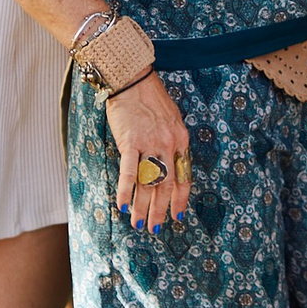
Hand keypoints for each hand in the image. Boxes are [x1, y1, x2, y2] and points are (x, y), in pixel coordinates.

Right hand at [104, 73, 193, 233]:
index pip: (184, 178)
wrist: (132, 79)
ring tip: (139, 224)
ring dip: (143, 207)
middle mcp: (169, 145)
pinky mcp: (131, 141)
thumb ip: (171, 143)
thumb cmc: (149, 98)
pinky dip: (126, 191)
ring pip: (149, 184)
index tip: (176, 216)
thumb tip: (167, 165)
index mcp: (181, 140)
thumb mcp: (170, 120)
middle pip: (167, 186)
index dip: (180, 200)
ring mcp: (151, 143)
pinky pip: (129, 172)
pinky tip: (122, 205)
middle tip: (155, 228)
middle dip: (160, 210)